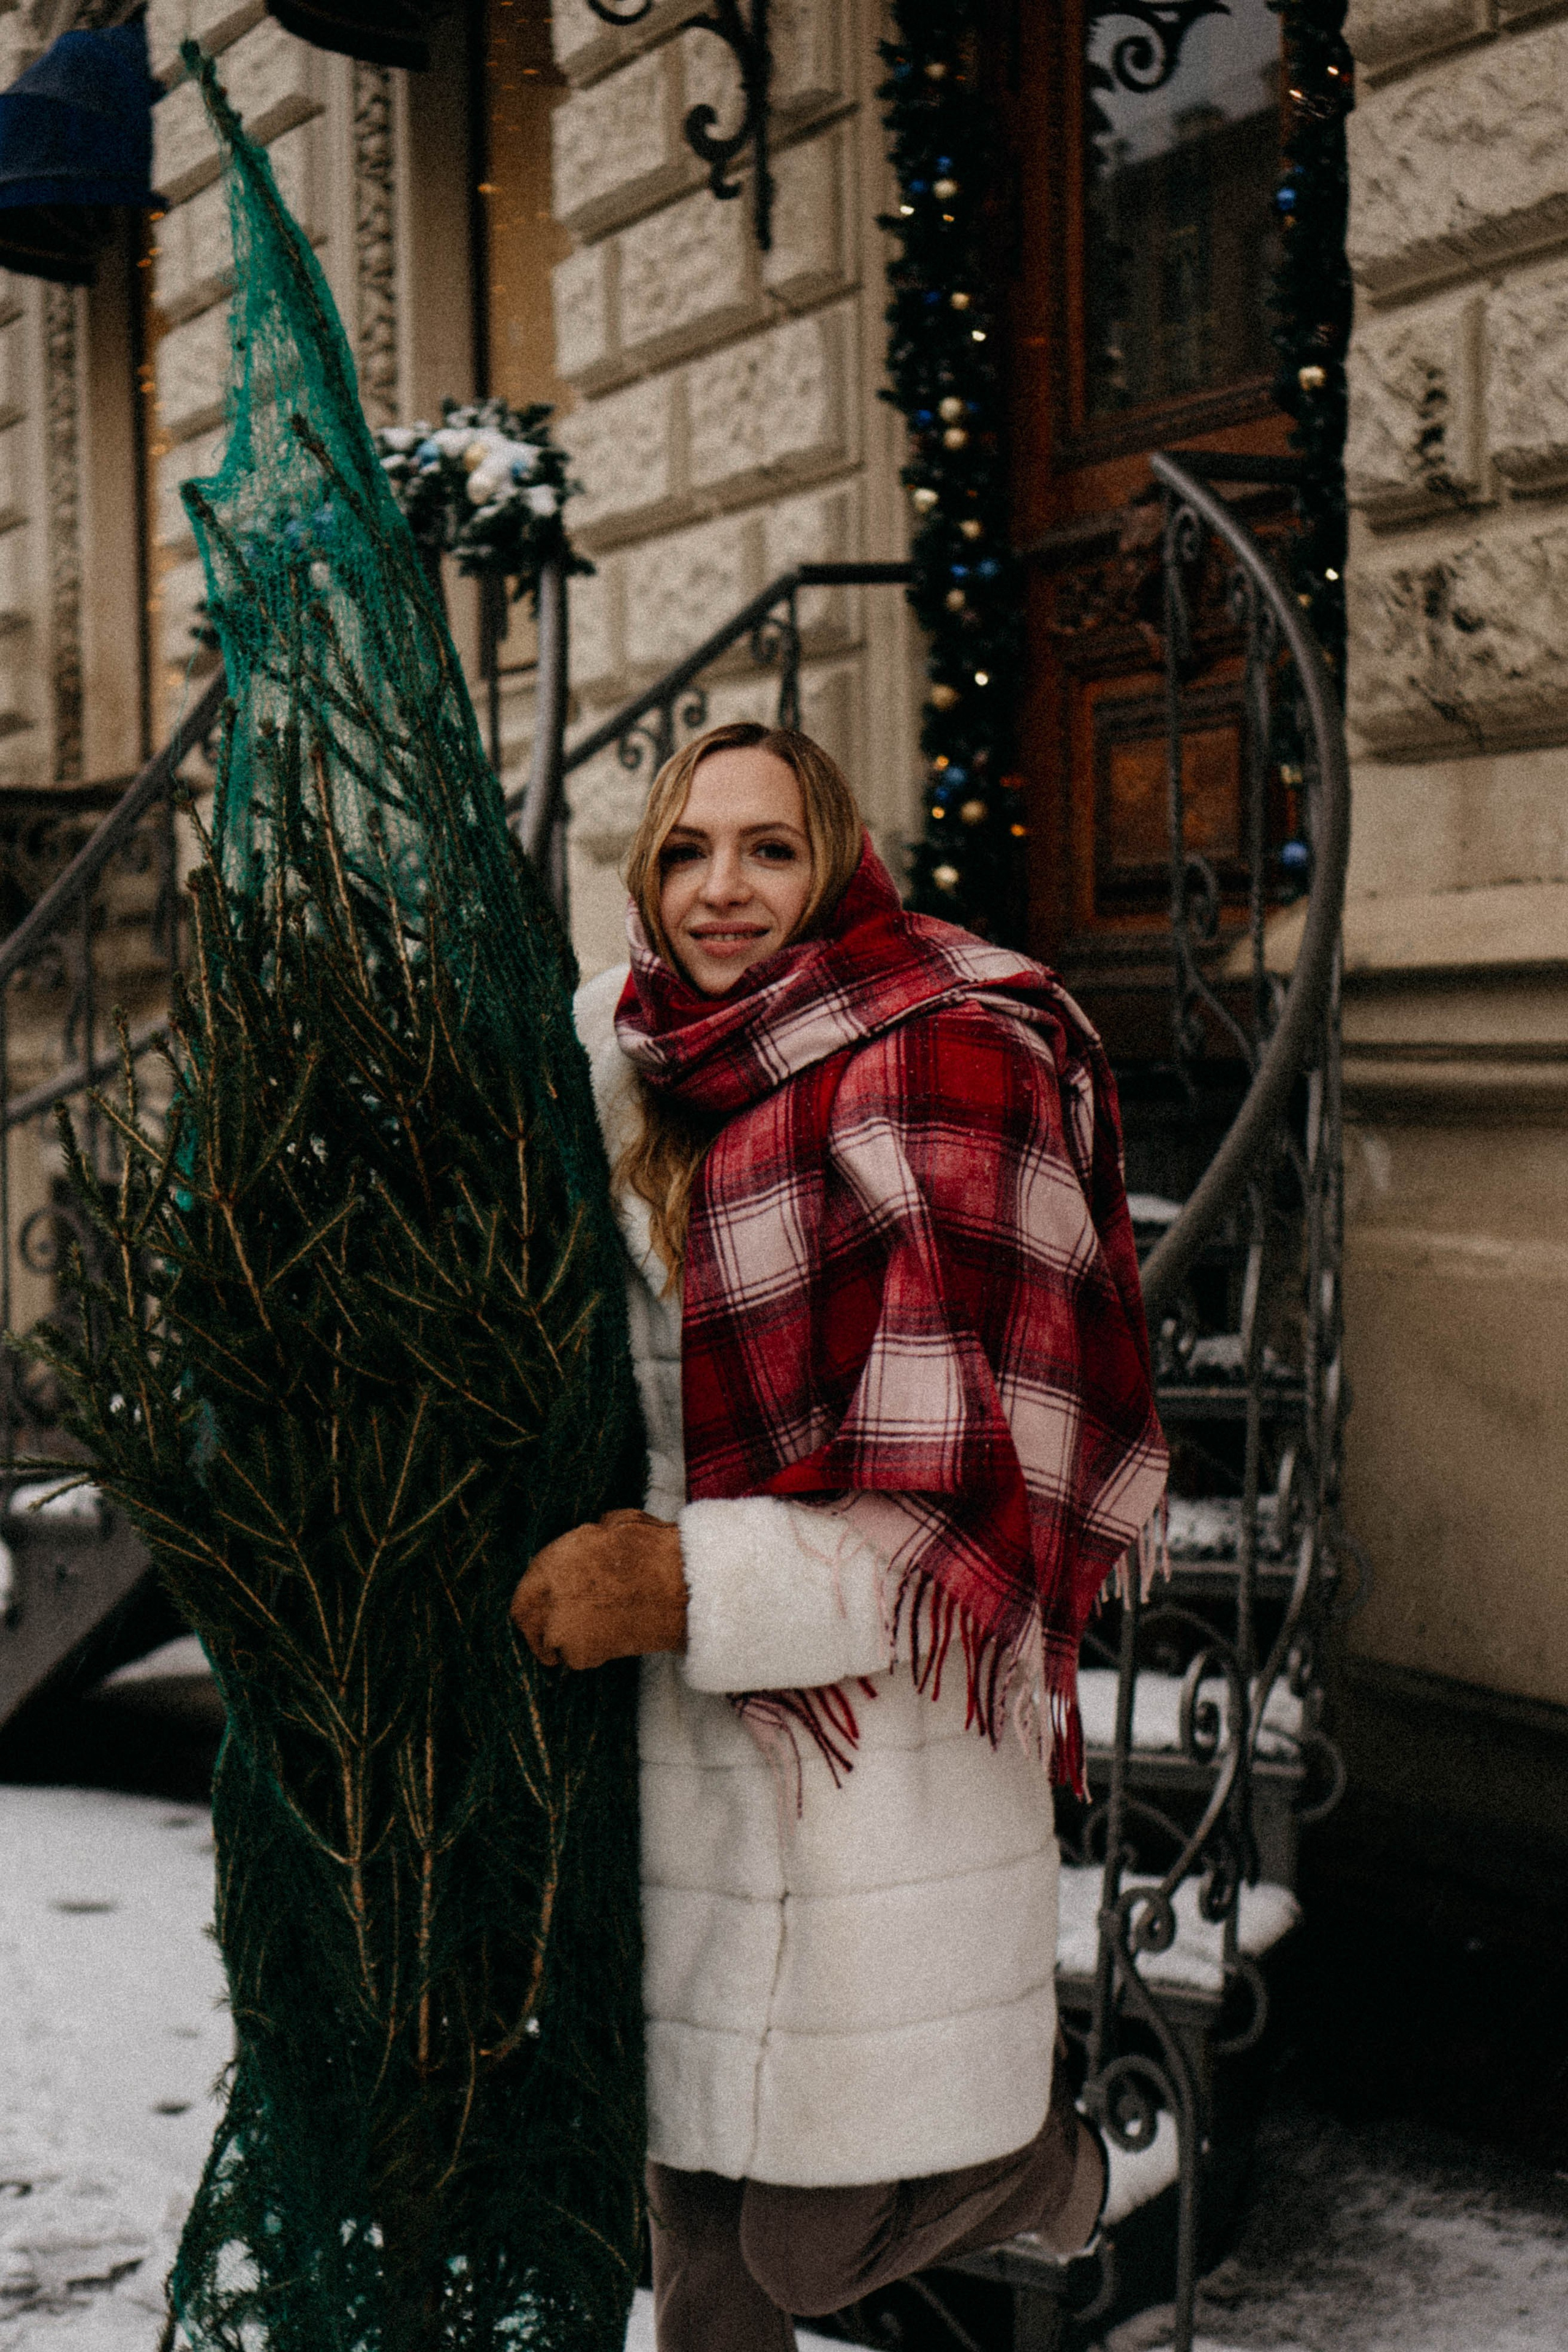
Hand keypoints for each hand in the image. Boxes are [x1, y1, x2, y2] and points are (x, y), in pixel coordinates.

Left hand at [509, 1509, 686, 1669]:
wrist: (676, 1588)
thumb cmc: (653, 1552)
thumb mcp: (617, 1524)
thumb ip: (592, 1537)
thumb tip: (596, 1532)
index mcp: (551, 1561)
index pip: (525, 1590)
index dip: (536, 1601)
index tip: (543, 1609)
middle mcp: (547, 1595)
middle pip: (527, 1621)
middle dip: (539, 1630)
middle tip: (553, 1639)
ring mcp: (558, 1627)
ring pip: (550, 1643)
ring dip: (566, 1643)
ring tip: (595, 1635)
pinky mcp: (578, 1653)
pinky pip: (576, 1659)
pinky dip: (590, 1655)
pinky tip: (612, 1641)